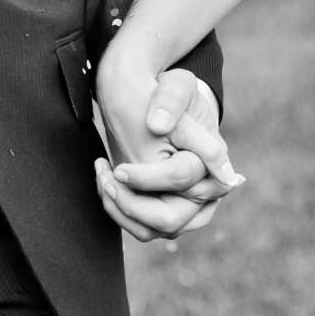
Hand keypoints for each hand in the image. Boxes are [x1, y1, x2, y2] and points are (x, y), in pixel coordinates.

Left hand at [94, 54, 239, 241]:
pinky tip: (106, 182)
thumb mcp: (175, 85)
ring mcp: (188, 206)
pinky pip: (143, 227)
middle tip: (108, 179)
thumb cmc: (170, 95)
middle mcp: (206, 189)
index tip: (120, 170)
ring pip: (154, 230)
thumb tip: (158, 126)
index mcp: (211, 158)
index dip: (147, 178)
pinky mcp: (167, 211)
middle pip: (171, 219)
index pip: (182, 179)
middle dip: (132, 205)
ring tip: (103, 179)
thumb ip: (170, 101)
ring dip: (121, 211)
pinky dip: (120, 212)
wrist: (161, 106)